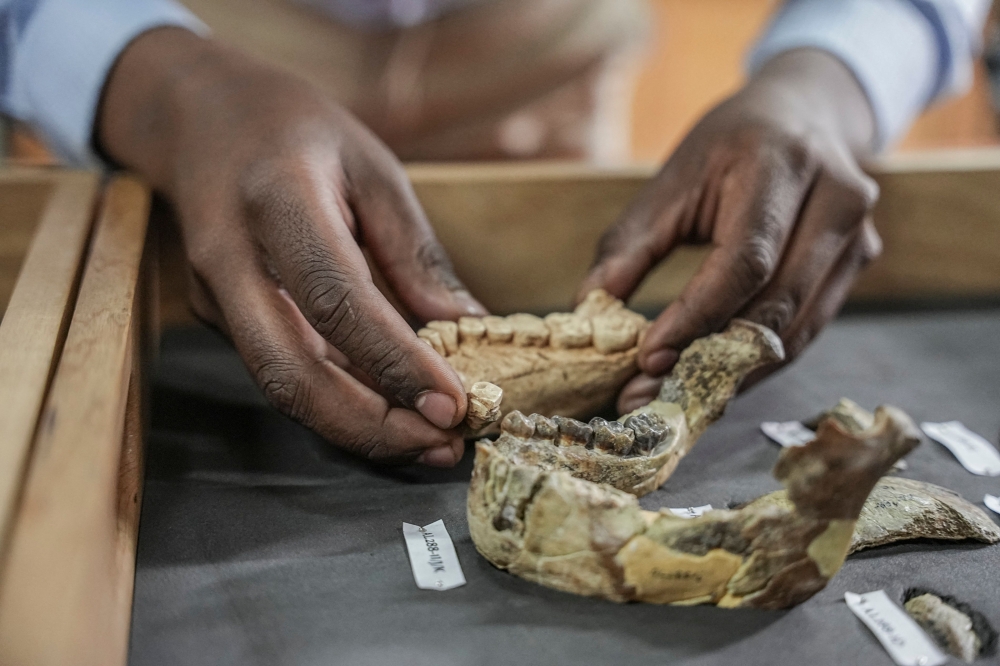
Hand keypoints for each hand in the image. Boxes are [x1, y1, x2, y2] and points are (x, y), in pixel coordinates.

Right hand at [98, 28, 485, 465]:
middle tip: (441, 445)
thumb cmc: (297, 130)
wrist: (199, 115)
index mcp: (277, 199)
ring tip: (428, 444)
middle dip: (370, 425)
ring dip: (356, 427)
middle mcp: (231, 257)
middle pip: (291, 369)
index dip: (394, 362)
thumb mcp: (372, 166)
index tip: (453, 405)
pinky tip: (389, 413)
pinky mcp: (218, 315)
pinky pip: (281, 370)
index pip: (336, 298)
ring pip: (281, 384)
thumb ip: (414, 250)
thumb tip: (465, 325)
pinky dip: (337, 401)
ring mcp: (214, 293)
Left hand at [579, 49, 882, 412]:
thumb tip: (588, 307)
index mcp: (783, 164)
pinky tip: (713, 380)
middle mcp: (836, 199)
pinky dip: (758, 361)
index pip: (744, 259)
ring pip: (796, 329)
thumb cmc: (729, 145)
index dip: (697, 315)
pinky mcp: (859, 263)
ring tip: (675, 397)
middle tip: (650, 395)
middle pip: (776, 302)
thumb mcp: (673, 178)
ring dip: (734, 372)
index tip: (649, 356)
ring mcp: (859, 234)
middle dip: (709, 358)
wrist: (804, 111)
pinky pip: (807, 329)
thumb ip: (630, 243)